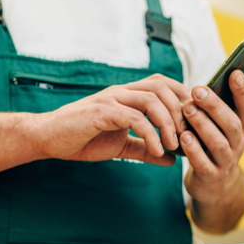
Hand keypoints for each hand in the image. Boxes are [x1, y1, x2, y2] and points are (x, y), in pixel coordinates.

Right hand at [31, 74, 190, 164]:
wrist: (49, 139)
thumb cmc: (83, 139)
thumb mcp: (121, 146)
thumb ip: (146, 149)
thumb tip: (171, 159)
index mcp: (127, 95)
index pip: (163, 84)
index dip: (183, 97)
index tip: (194, 120)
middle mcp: (121, 92)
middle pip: (162, 87)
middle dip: (180, 111)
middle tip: (187, 135)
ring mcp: (111, 99)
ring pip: (151, 99)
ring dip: (168, 123)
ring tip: (173, 145)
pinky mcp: (102, 112)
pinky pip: (134, 118)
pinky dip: (150, 134)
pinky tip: (156, 151)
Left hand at [181, 70, 243, 202]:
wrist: (214, 185)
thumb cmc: (212, 145)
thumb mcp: (219, 128)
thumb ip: (216, 109)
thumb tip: (202, 84)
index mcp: (243, 128)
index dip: (243, 92)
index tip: (235, 73)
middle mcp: (238, 144)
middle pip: (231, 123)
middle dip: (215, 105)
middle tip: (196, 90)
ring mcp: (226, 161)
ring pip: (218, 142)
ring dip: (202, 124)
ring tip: (187, 109)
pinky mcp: (212, 176)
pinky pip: (204, 163)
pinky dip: (194, 150)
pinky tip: (184, 138)